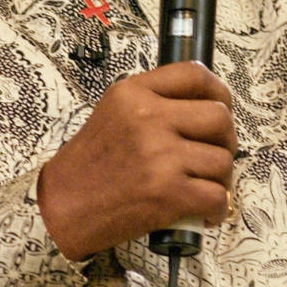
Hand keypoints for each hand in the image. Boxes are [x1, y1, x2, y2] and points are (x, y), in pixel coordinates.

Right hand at [37, 62, 237, 260]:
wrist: (60, 206)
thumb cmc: (89, 164)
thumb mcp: (114, 112)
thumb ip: (153, 101)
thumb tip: (205, 105)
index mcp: (134, 93)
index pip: (195, 75)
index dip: (219, 91)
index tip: (221, 106)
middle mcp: (148, 118)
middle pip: (220, 118)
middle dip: (226, 140)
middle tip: (215, 155)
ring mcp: (160, 155)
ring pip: (222, 160)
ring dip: (221, 179)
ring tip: (204, 187)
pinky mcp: (167, 192)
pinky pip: (217, 196)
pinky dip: (217, 209)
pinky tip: (205, 212)